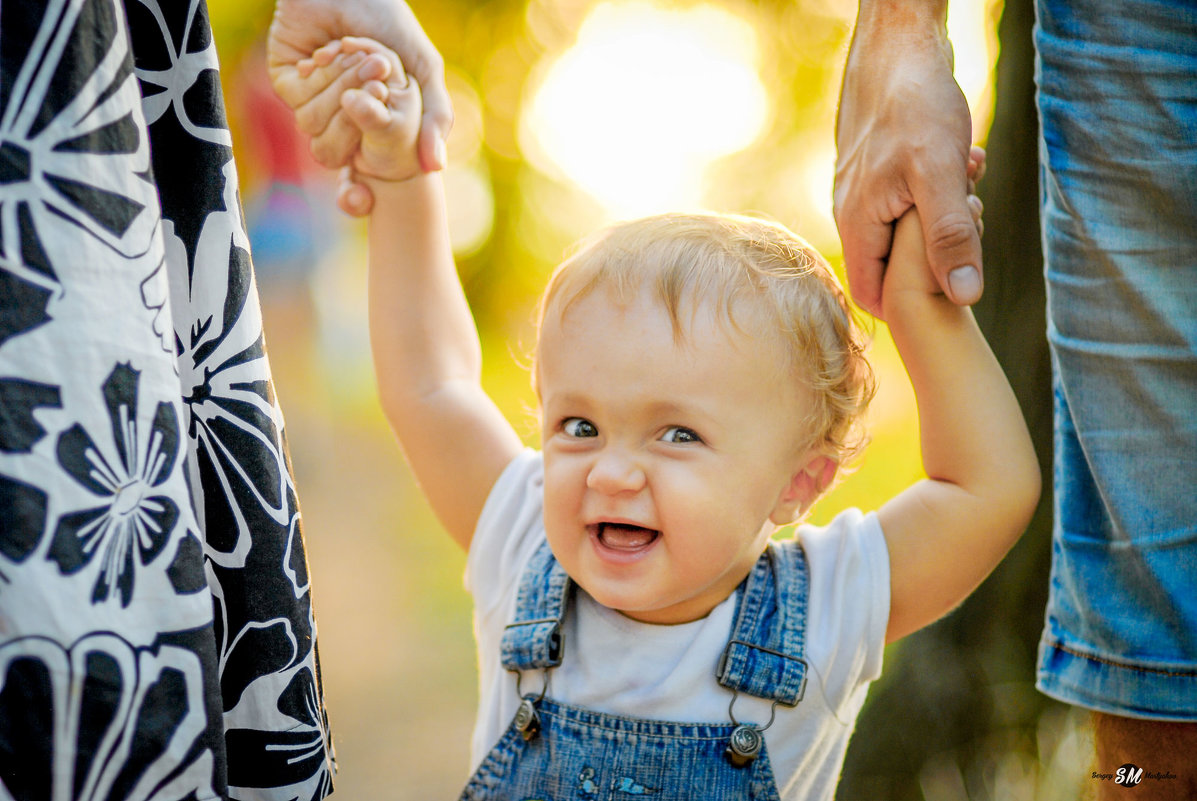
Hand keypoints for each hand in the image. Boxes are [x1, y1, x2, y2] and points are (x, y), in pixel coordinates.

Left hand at [268, 0, 452, 212]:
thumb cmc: (389, 21)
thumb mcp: (424, 70)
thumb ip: (436, 116)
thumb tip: (436, 167)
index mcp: (366, 126)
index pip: (355, 178)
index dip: (356, 194)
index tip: (362, 200)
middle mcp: (336, 119)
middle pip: (332, 156)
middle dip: (359, 121)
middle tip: (379, 83)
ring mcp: (308, 101)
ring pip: (315, 128)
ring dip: (344, 90)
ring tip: (360, 58)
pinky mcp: (285, 80)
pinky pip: (302, 102)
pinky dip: (324, 77)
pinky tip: (330, 51)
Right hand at [833, 1, 979, 316]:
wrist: (898, 44)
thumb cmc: (916, 103)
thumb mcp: (942, 175)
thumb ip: (950, 238)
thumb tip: (963, 297)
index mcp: (857, 224)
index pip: (871, 295)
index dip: (910, 303)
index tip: (954, 276)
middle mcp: (850, 212)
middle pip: (891, 265)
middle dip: (937, 252)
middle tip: (973, 211)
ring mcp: (860, 191)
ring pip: (903, 230)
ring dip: (944, 216)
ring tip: (970, 178)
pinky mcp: (875, 172)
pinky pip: (906, 202)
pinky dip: (939, 191)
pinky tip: (963, 162)